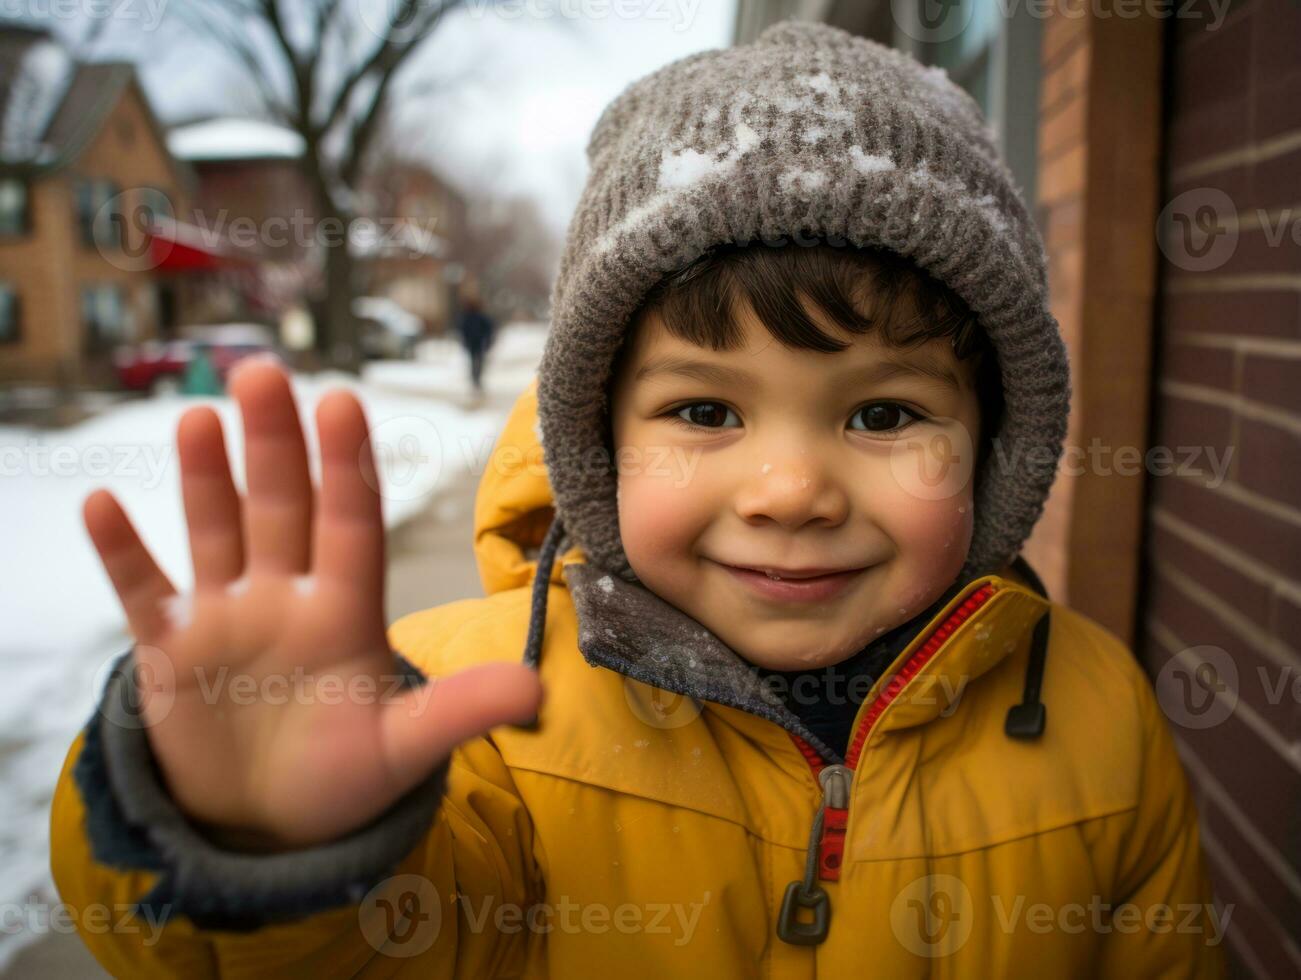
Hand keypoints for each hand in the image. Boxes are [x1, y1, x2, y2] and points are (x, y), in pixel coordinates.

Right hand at [83, 358, 541, 847]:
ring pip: (216, 530)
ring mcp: (226, 616)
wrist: (271, 823)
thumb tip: (537, 692)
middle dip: (273, 444)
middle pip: (281, 507)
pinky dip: (122, 552)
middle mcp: (286, 597)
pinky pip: (142, 589)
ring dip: (204, 477)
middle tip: (264, 374)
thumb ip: (459, 712)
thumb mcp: (402, 749)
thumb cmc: (344, 775)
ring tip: (199, 417)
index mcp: (346, 612)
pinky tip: (102, 503)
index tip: (342, 404)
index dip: (347, 467)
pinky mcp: (170, 647)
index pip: (351, 524)